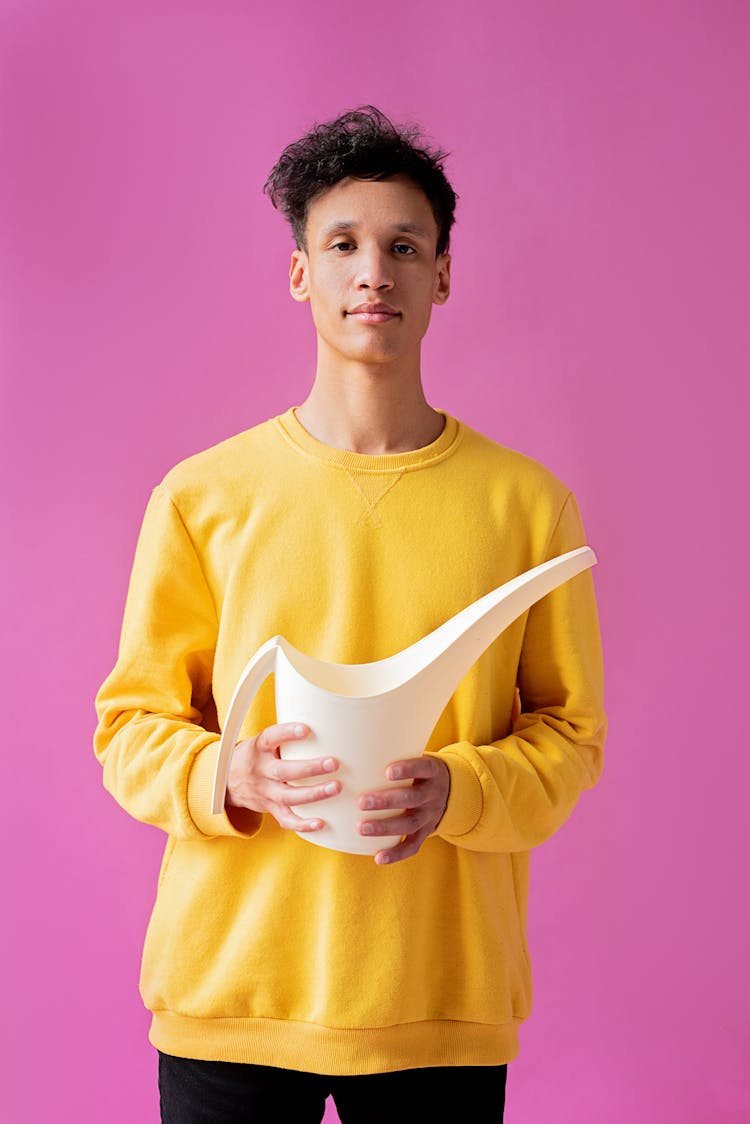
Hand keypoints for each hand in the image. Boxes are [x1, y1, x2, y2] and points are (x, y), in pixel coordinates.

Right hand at [225, 723, 340, 831]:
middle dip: (310, 768)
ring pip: (289, 796)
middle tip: (334, 763)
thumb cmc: (256, 755)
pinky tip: (321, 822)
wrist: (228, 781)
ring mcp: (265, 792)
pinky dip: (303, 824)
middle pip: (284, 771)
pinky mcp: (270, 808)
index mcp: (259, 748)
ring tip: (336, 787)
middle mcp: (260, 770)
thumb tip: (322, 721)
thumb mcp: (263, 741)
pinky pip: (286, 819)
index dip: (288, 733)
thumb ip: (284, 736)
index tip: (306, 729)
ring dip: (314, 794)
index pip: (271, 738)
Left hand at [358, 754, 450, 865]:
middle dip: (386, 801)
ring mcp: (430, 815)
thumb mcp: (418, 757)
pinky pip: (413, 845)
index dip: (407, 769)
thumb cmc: (420, 770)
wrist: (451, 791)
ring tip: (362, 828)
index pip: (422, 768)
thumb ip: (396, 754)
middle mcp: (433, 794)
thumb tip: (356, 747)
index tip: (387, 771)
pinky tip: (378, 857)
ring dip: (385, 827)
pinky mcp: (425, 832)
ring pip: (410, 823)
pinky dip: (396, 853)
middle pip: (411, 798)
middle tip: (361, 802)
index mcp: (432, 772)